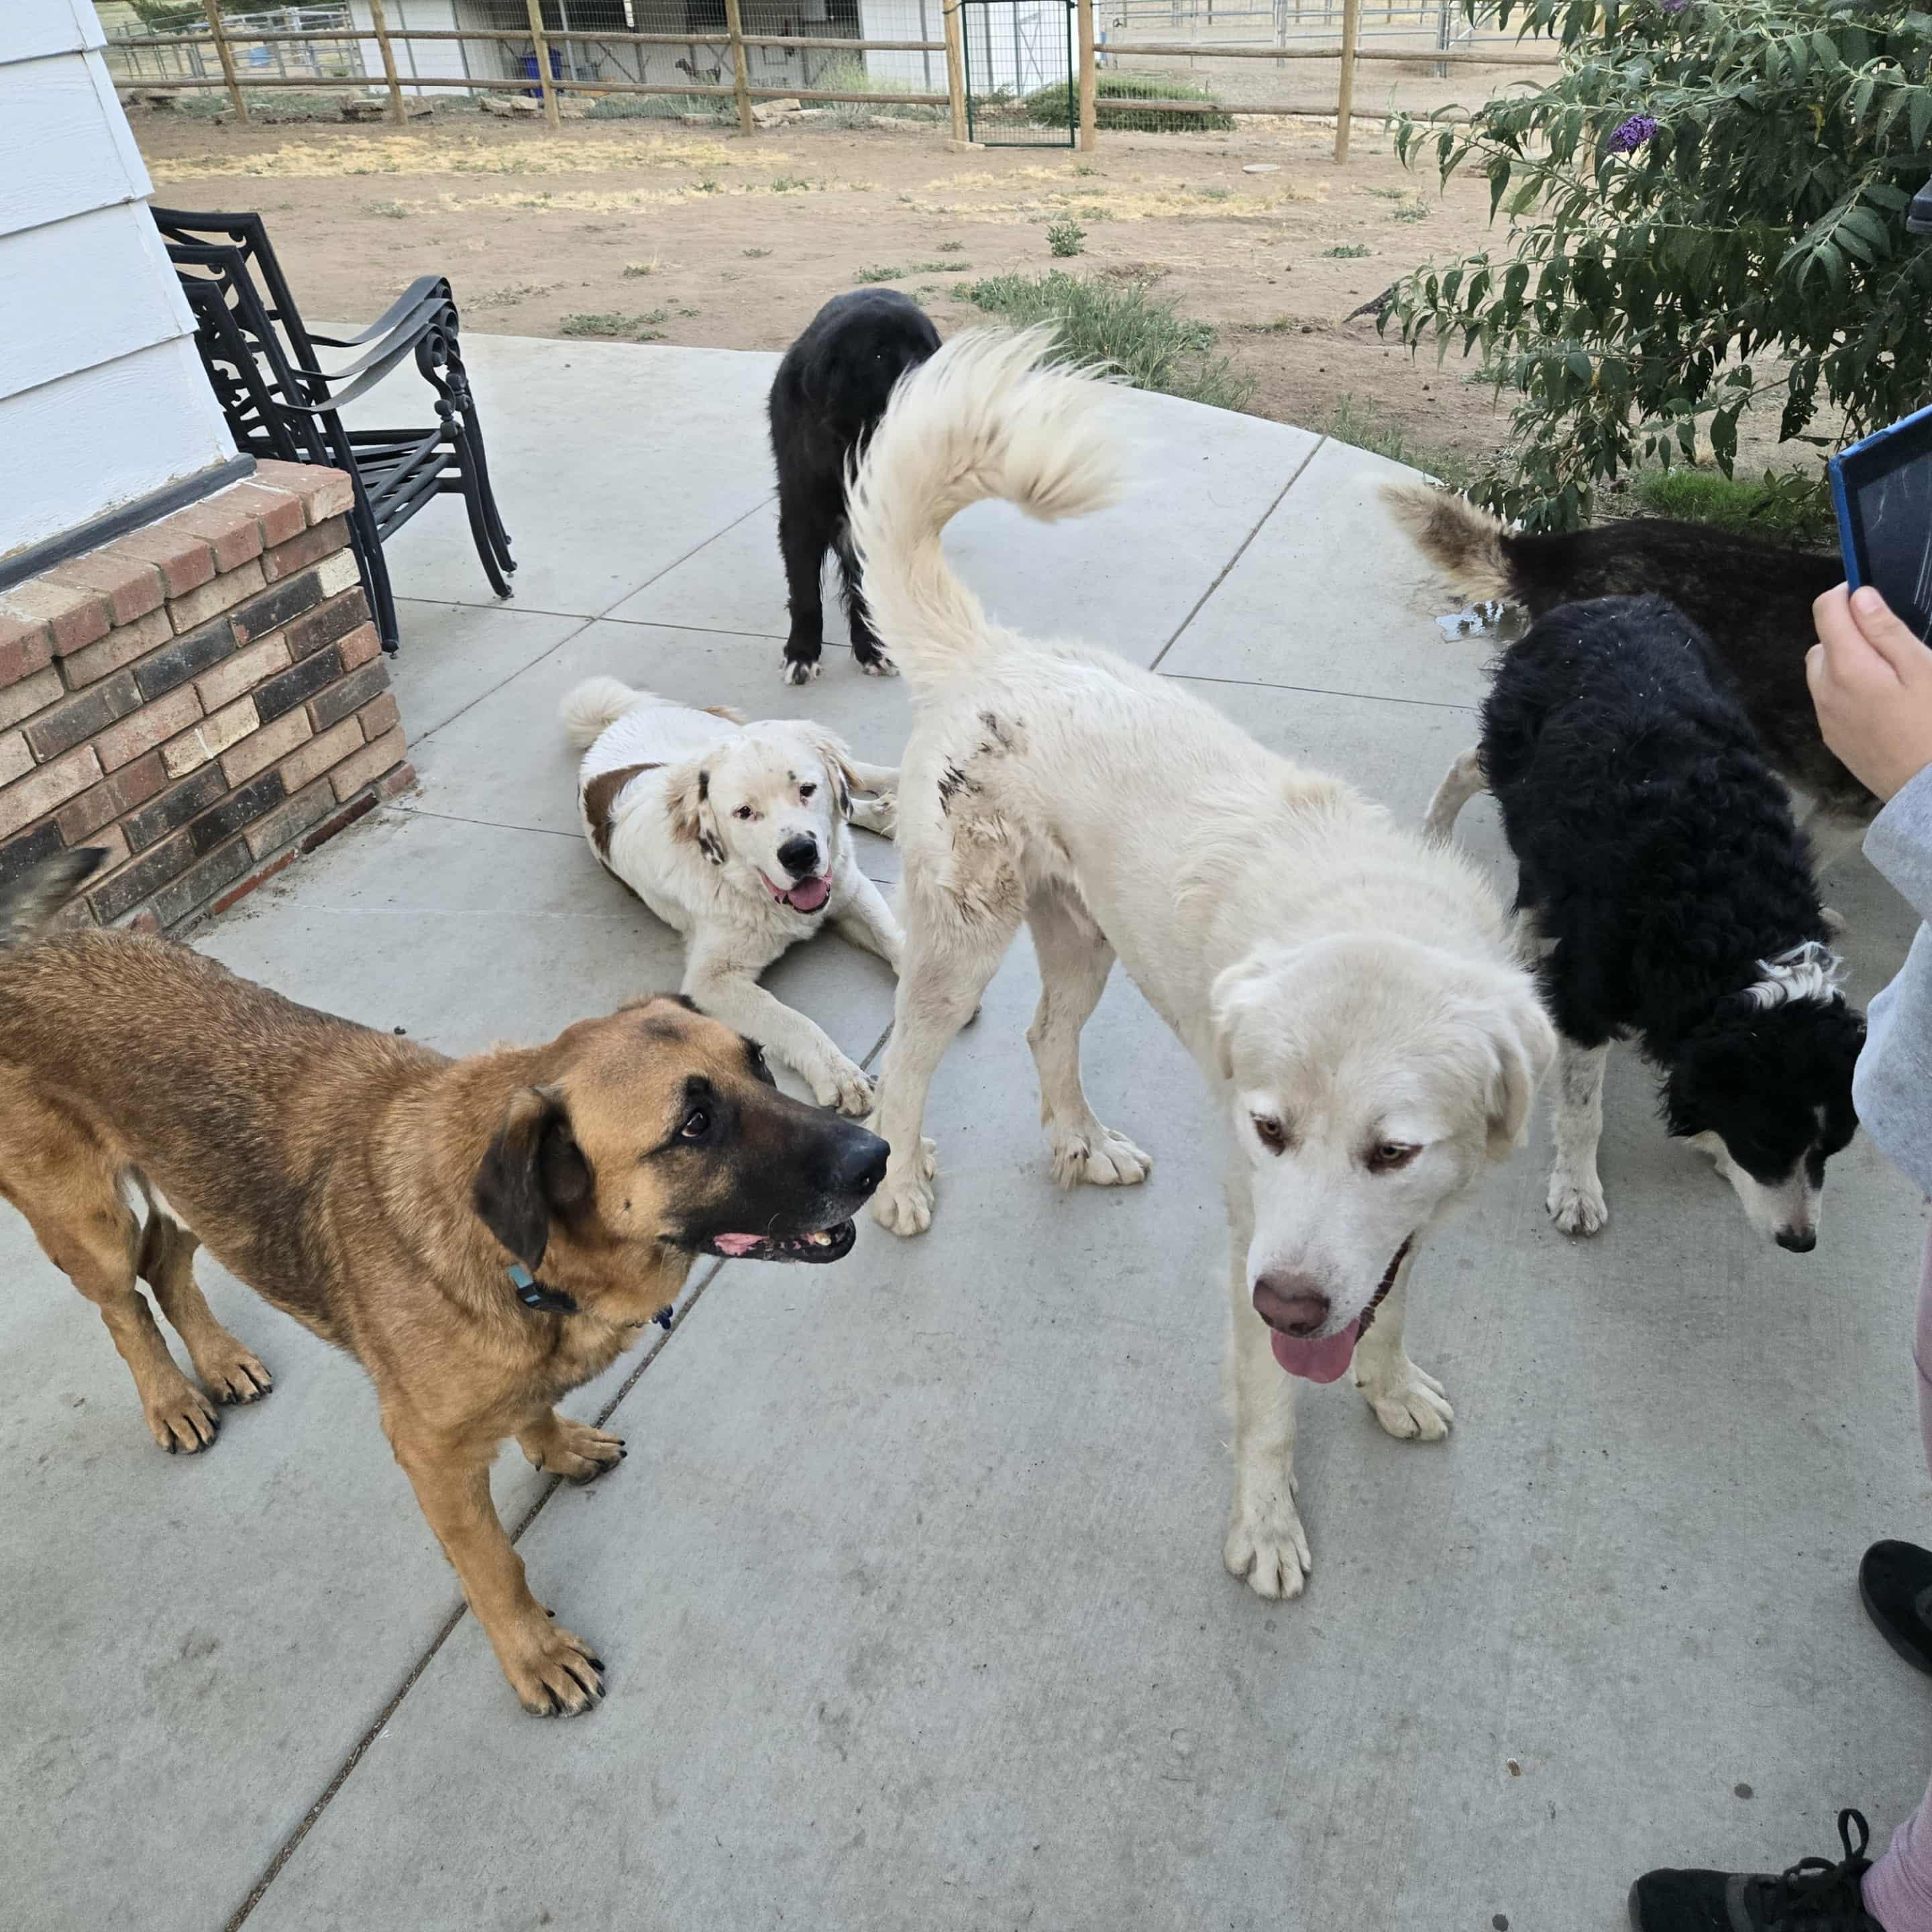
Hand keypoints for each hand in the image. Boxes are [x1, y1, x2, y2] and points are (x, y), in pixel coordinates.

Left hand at [1806, 584, 1931, 800]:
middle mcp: (1824, 689)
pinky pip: (1829, 699)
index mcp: (1846, 666)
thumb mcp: (1921, 668)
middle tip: (1889, 642)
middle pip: (1822, 643)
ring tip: (1886, 672)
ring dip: (1845, 661)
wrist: (1925, 787)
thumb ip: (1885, 631)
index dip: (1846, 595)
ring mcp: (1825, 716)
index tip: (1869, 597)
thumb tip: (1858, 596)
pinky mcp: (1833, 736)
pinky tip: (1880, 699)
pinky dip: (1846, 688)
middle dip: (1848, 632)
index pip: (1826, 611)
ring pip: (1822, 672)